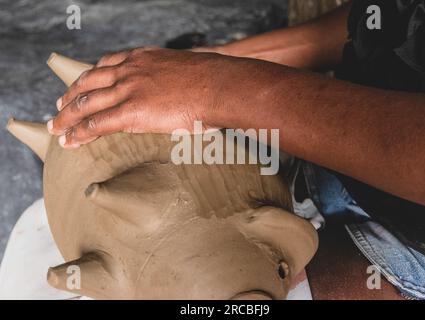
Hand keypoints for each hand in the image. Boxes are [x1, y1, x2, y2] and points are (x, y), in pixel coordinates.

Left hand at [47, 47, 272, 147]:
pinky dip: (80, 133)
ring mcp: (129, 89)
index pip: (106, 65)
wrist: (221, 86)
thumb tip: (174, 93)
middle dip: (71, 96)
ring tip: (56, 128)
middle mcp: (130, 69)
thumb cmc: (214, 82)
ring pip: (87, 102)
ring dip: (68, 116)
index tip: (81, 86)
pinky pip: (97, 123)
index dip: (89, 78)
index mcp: (143, 58)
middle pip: (89, 81)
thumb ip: (170, 80)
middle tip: (59, 107)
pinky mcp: (132, 111)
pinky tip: (69, 141)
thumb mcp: (185, 71)